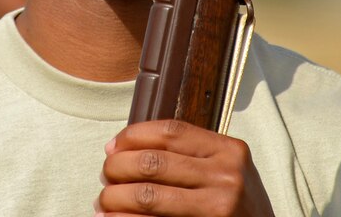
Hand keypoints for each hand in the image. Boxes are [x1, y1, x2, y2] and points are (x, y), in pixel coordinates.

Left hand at [95, 120, 273, 215]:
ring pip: (147, 194)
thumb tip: (118, 148)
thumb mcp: (223, 170)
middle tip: (106, 177)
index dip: (132, 136)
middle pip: (152, 162)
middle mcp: (226, 176)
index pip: (169, 131)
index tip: (112, 147)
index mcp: (228, 150)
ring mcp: (219, 207)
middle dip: (116, 168)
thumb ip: (186, 155)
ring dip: (114, 197)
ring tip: (104, 201)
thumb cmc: (236, 206)